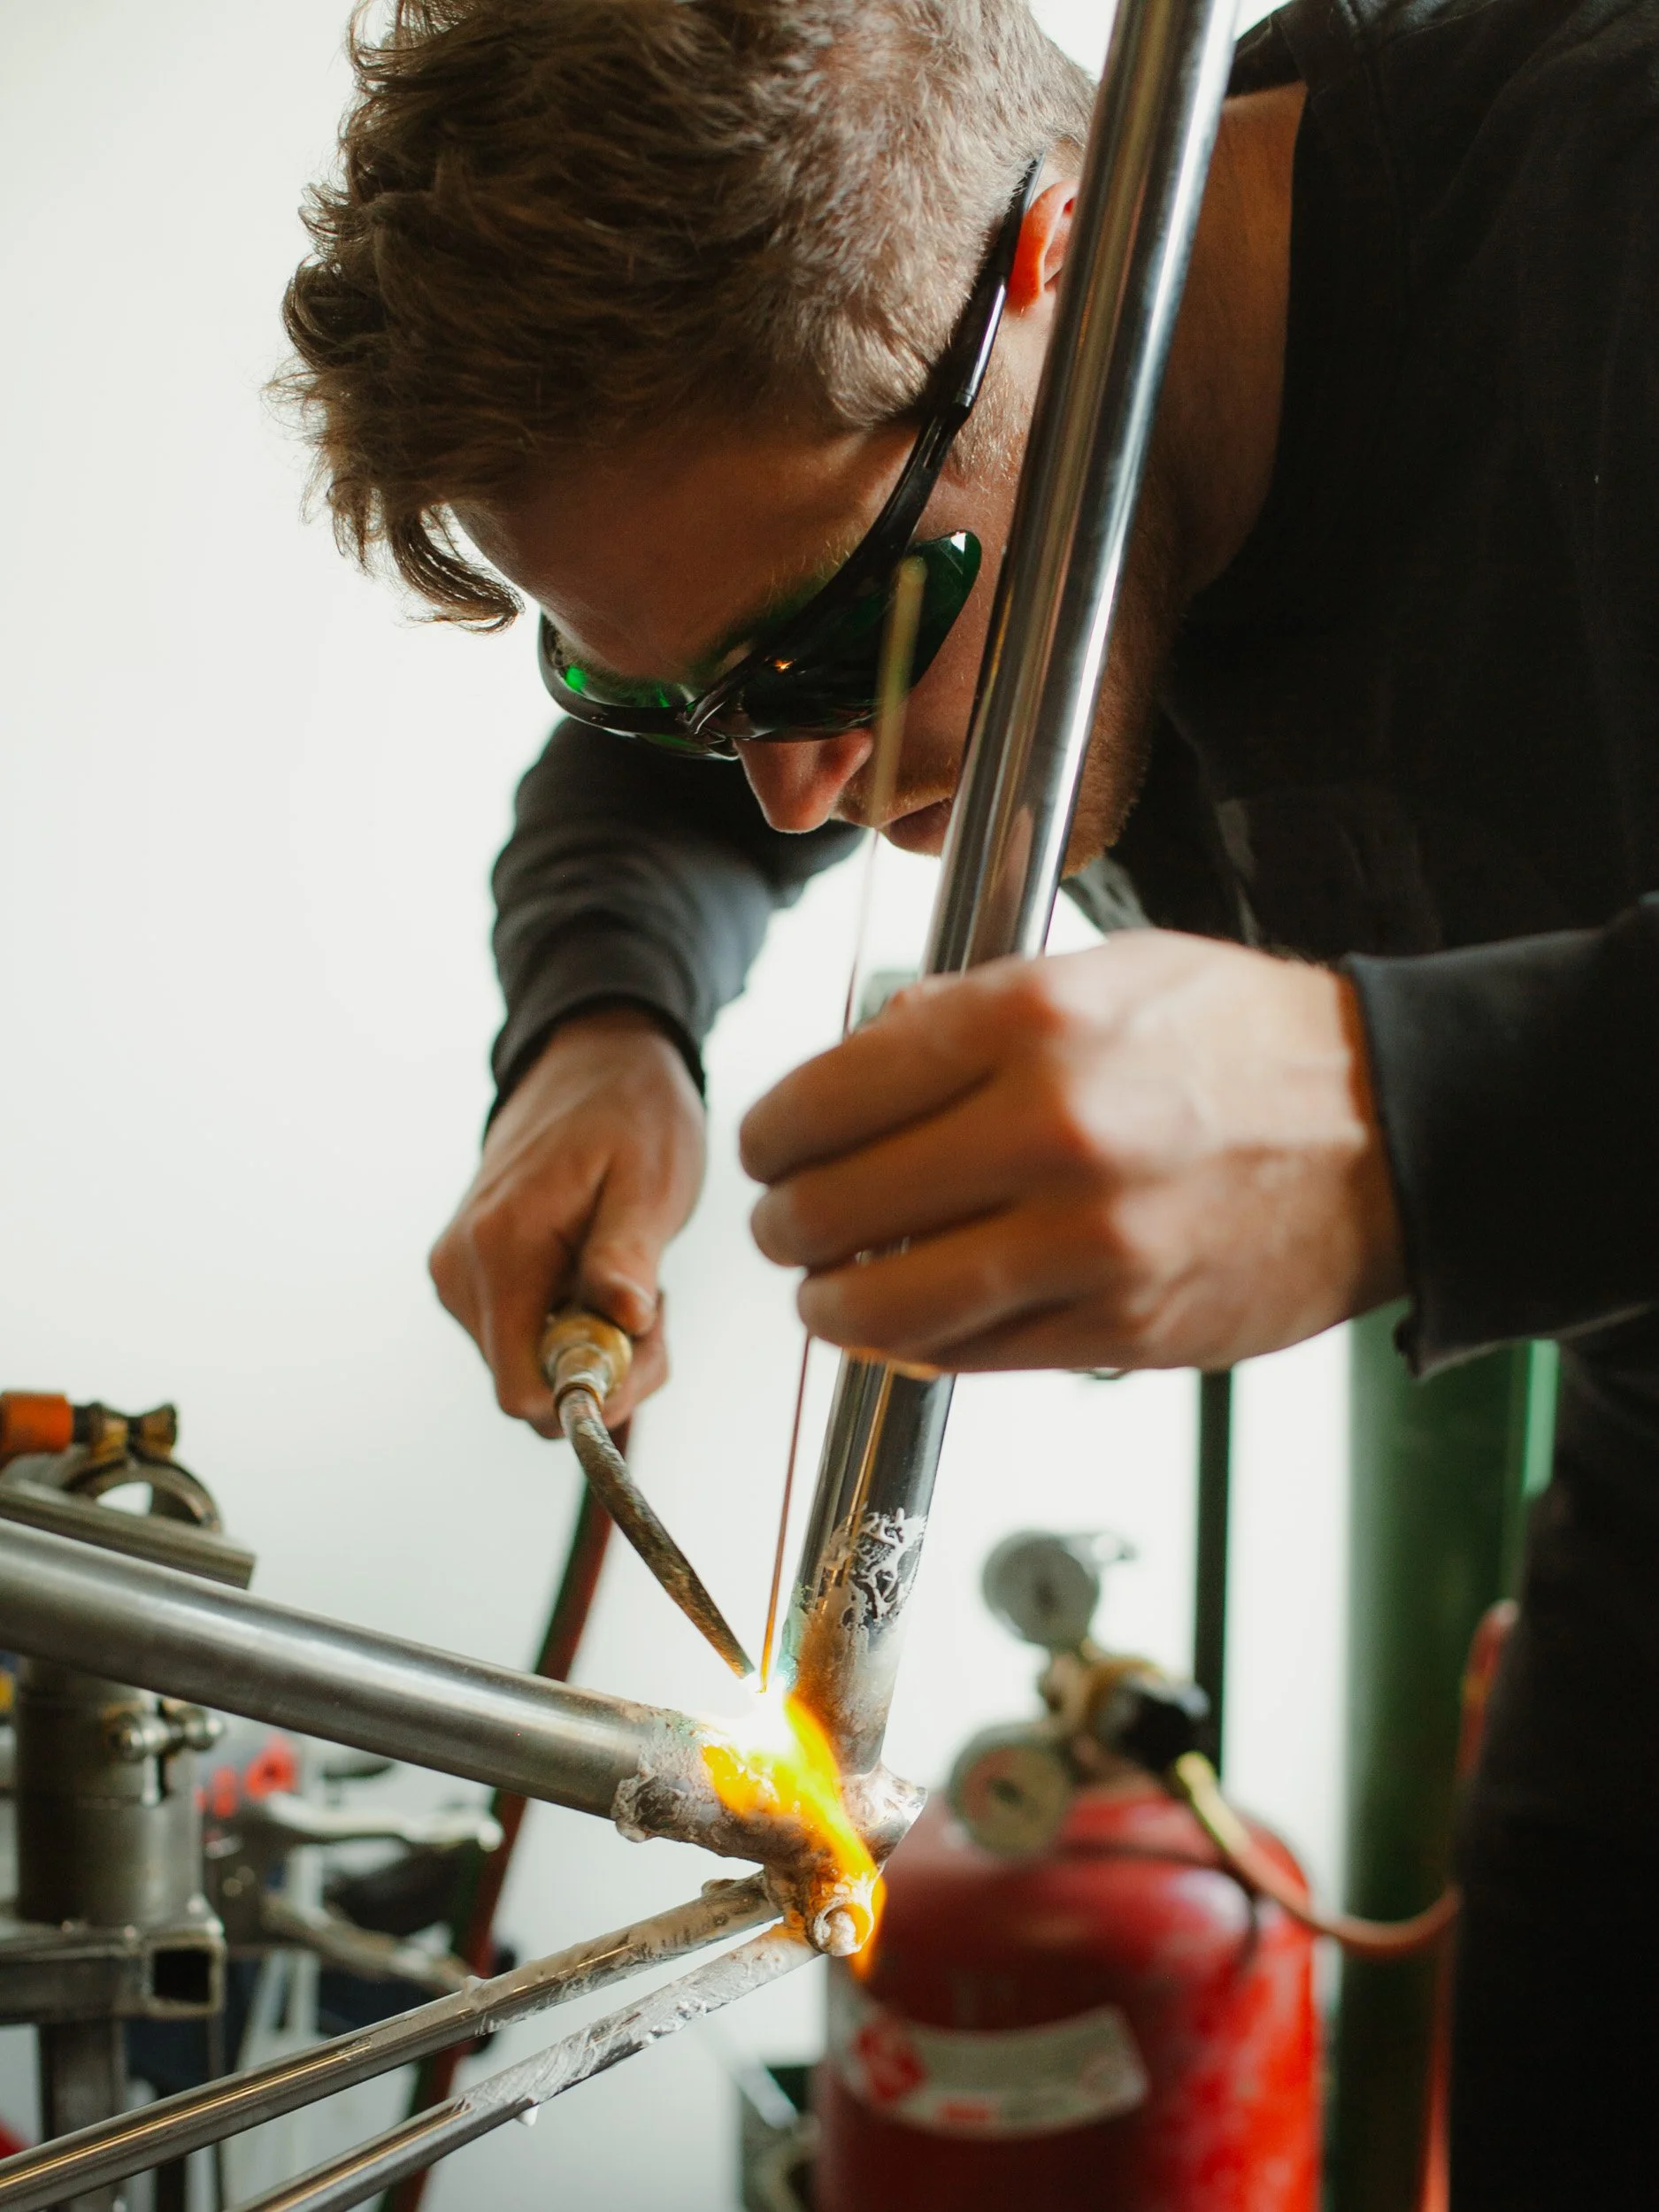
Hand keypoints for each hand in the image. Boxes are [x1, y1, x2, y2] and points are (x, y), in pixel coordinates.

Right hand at [430, 1008, 704, 1431]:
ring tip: (627, 1277)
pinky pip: (519, 1341)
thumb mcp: (650, 1180)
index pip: (522, 1391)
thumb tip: (623, 1322)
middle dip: (603, 1369)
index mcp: (500, 1248)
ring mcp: (456, 1276)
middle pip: (528, 1388)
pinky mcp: (466, 1277)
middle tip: (653, 1305)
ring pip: (526, 1369)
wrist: (591, 1065)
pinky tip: (598, 1278)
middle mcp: (460, 1272)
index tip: (646, 1340)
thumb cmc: (632, 1116)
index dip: (592, 1393)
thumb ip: (626, 1255)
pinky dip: (569, 1330)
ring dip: (590, 1349)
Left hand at [740, 934, 1403, 1373]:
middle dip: (784, 1224)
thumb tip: (855, 1061)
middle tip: (789, 1223)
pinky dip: (918, 1345)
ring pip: (879, 1308)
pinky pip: (965, 1357)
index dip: (771, 1135)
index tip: (770, 1149)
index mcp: (1030, 1023)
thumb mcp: (1099, 974)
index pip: (823, 1098)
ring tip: (832, 1289)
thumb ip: (964, 1012)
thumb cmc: (1242, 1043)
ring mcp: (1086, 1244)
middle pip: (828, 1210)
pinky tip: (916, 1317)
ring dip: (831, 1305)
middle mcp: (1050, 1132)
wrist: (1391, 1130)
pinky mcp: (1119, 1331)